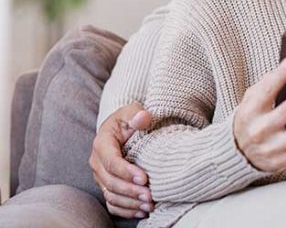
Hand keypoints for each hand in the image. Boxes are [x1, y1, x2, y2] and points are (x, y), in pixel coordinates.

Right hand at [89, 102, 153, 218]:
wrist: (125, 126)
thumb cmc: (130, 118)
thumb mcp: (132, 110)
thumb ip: (137, 113)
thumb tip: (142, 118)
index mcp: (102, 143)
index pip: (111, 162)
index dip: (126, 172)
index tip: (144, 178)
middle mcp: (97, 162)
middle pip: (110, 182)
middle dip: (130, 191)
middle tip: (150, 195)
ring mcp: (101, 176)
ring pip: (111, 195)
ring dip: (130, 203)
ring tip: (150, 205)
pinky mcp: (107, 185)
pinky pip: (112, 203)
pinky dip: (125, 210)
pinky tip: (141, 212)